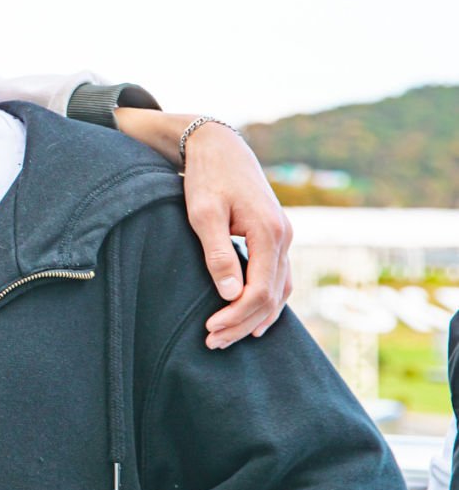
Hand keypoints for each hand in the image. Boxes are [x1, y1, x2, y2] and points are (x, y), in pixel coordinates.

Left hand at [180, 121, 293, 348]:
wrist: (219, 146)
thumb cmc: (207, 177)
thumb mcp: (203, 213)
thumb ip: (218, 253)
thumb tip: (230, 294)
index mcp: (270, 233)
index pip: (260, 290)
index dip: (235, 315)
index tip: (209, 330)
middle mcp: (284, 238)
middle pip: (272, 296)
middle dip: (243, 323)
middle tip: (213, 343)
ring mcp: (284, 238)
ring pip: (280, 290)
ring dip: (257, 317)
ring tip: (229, 337)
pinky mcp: (275, 237)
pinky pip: (278, 278)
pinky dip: (268, 301)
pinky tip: (253, 317)